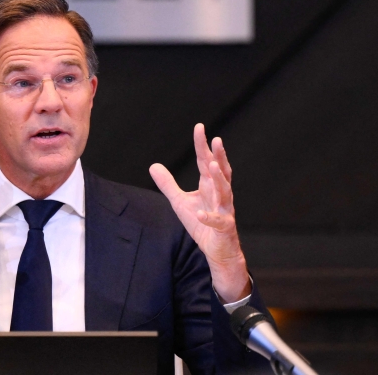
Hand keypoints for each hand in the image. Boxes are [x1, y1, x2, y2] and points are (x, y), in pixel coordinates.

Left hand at [149, 123, 249, 302]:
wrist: (216, 250)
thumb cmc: (201, 223)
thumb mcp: (180, 202)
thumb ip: (168, 184)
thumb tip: (153, 165)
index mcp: (209, 186)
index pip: (205, 161)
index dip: (202, 145)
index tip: (199, 127)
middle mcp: (219, 194)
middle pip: (220, 172)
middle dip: (218, 156)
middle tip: (216, 139)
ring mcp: (224, 210)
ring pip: (225, 192)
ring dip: (220, 179)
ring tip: (212, 165)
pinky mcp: (224, 228)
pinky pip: (218, 221)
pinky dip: (209, 218)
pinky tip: (200, 214)